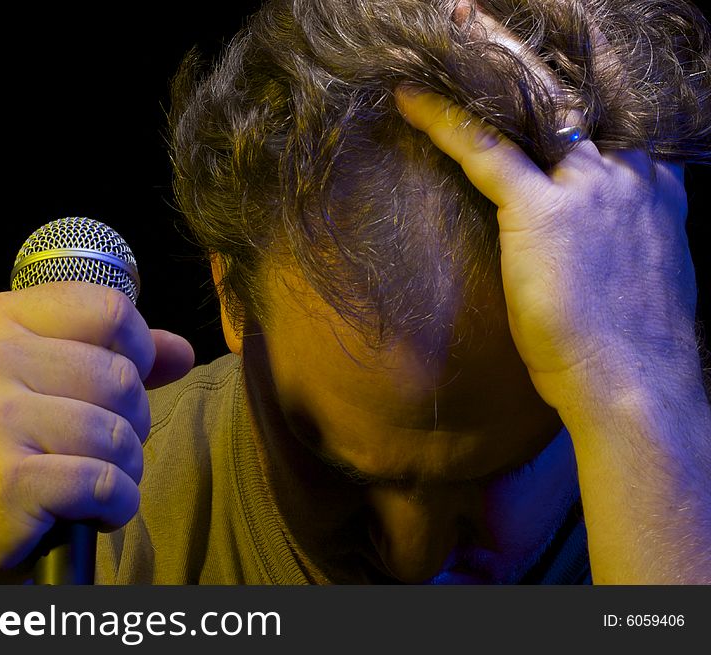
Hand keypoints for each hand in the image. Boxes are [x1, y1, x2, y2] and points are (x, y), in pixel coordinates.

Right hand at [0, 281, 193, 582]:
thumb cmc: (16, 446)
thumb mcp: (56, 382)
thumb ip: (121, 357)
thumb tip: (182, 351)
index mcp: (4, 319)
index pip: (111, 309)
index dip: (138, 350)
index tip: (118, 383)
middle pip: (122, 377)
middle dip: (132, 422)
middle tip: (97, 445)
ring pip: (118, 433)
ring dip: (124, 468)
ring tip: (90, 479)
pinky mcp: (9, 479)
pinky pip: (105, 483)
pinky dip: (115, 505)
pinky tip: (89, 510)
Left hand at [394, 89, 696, 411]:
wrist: (635, 385)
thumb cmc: (631, 348)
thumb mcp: (642, 278)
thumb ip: (628, 241)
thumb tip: (598, 247)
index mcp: (657, 191)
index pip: (615, 131)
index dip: (577, 117)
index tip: (548, 106)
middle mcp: (629, 175)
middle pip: (571, 114)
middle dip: (533, 88)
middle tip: (486, 46)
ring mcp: (590, 187)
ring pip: (530, 118)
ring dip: (489, 94)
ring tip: (448, 61)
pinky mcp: (543, 209)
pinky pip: (484, 150)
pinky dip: (443, 122)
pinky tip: (410, 102)